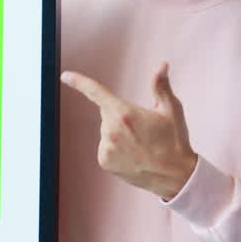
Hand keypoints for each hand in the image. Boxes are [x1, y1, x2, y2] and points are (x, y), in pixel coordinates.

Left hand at [61, 62, 196, 199]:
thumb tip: (162, 65)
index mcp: (124, 113)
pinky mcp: (104, 161)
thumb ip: (160, 85)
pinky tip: (133, 154)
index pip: (96, 92)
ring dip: (119, 133)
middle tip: (143, 127)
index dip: (79, 82)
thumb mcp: (171, 110)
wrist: (174, 175)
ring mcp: (106, 148)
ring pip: (107, 131)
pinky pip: (106, 147)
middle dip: (121, 115)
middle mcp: (111, 130)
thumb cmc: (174, 141)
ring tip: (140, 144)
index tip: (66, 76)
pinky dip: (116, 148)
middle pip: (108, 113)